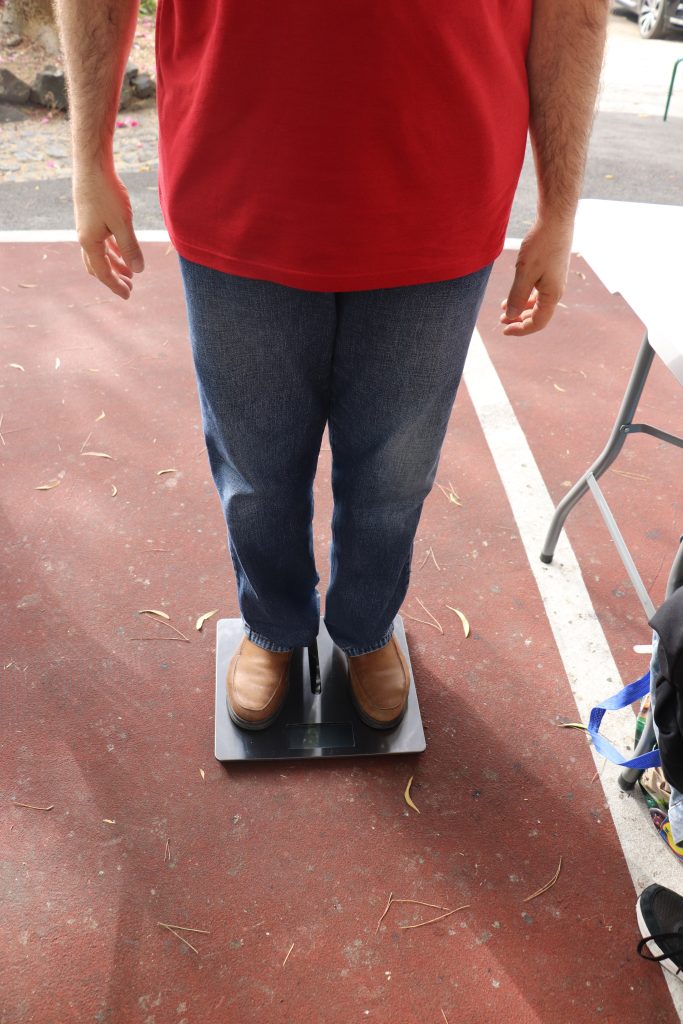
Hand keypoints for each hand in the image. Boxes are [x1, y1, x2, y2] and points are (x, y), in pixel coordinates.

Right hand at [73, 166, 144, 299]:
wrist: (92, 165)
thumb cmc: (107, 193)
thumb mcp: (123, 224)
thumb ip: (130, 248)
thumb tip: (138, 271)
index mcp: (89, 242)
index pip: (103, 272)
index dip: (115, 285)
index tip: (128, 296)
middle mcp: (84, 237)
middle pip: (98, 266)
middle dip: (113, 278)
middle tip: (129, 288)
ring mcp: (86, 227)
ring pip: (100, 253)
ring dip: (114, 264)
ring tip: (130, 273)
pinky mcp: (91, 217)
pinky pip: (101, 240)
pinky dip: (111, 249)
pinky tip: (122, 250)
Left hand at [500, 218, 573, 335]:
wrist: (556, 220)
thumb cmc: (541, 245)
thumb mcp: (524, 273)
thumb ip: (517, 297)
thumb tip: (511, 316)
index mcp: (552, 295)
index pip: (538, 322)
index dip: (520, 329)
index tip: (503, 330)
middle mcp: (556, 291)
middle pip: (538, 315)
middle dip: (519, 321)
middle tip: (501, 322)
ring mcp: (554, 281)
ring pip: (537, 304)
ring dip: (520, 309)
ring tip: (504, 311)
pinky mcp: (551, 272)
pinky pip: (538, 292)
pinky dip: (525, 297)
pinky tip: (513, 295)